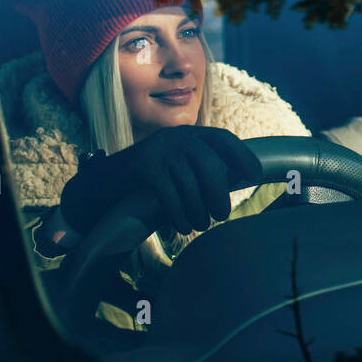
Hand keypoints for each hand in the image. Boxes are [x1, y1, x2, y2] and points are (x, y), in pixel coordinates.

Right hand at [59, 126, 261, 235]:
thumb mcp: (179, 167)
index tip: (255, 175)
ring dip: (198, 209)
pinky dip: (179, 213)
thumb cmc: (152, 180)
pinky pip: (170, 192)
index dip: (242, 156)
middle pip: (209, 163)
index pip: (223, 139)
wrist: (106, 181)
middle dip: (218, 193)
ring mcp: (159, 148)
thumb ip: (203, 170)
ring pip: (189, 182)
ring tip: (201, 224)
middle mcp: (177, 136)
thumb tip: (236, 182)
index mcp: (189, 134)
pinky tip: (182, 227)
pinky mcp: (144, 165)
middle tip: (221, 215)